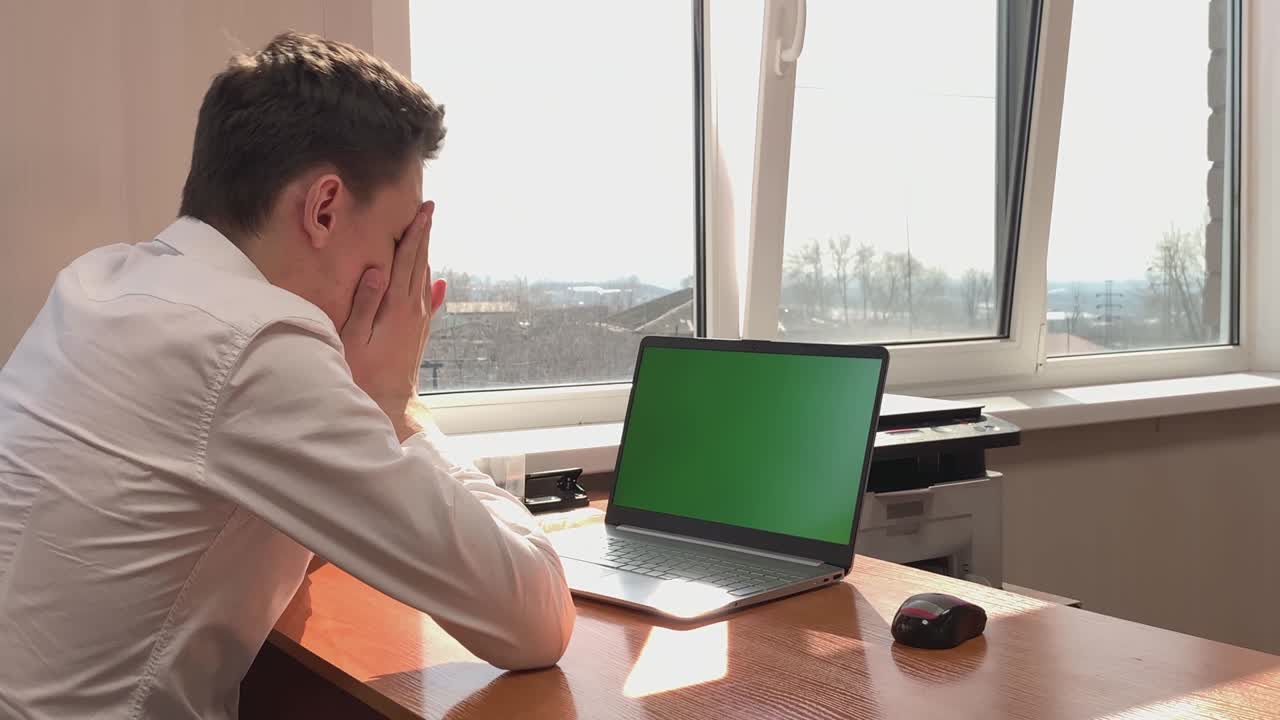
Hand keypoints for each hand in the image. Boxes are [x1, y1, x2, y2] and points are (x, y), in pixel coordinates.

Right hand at [341, 201, 447, 440]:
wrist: (391, 402)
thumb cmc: (365, 372)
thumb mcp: (355, 337)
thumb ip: (365, 302)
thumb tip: (377, 270)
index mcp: (398, 306)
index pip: (407, 261)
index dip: (414, 234)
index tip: (422, 212)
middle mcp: (415, 310)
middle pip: (420, 263)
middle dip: (424, 235)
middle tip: (429, 210)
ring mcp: (419, 321)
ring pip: (424, 279)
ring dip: (425, 254)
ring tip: (427, 233)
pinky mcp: (419, 332)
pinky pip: (428, 301)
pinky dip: (432, 286)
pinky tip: (440, 282)